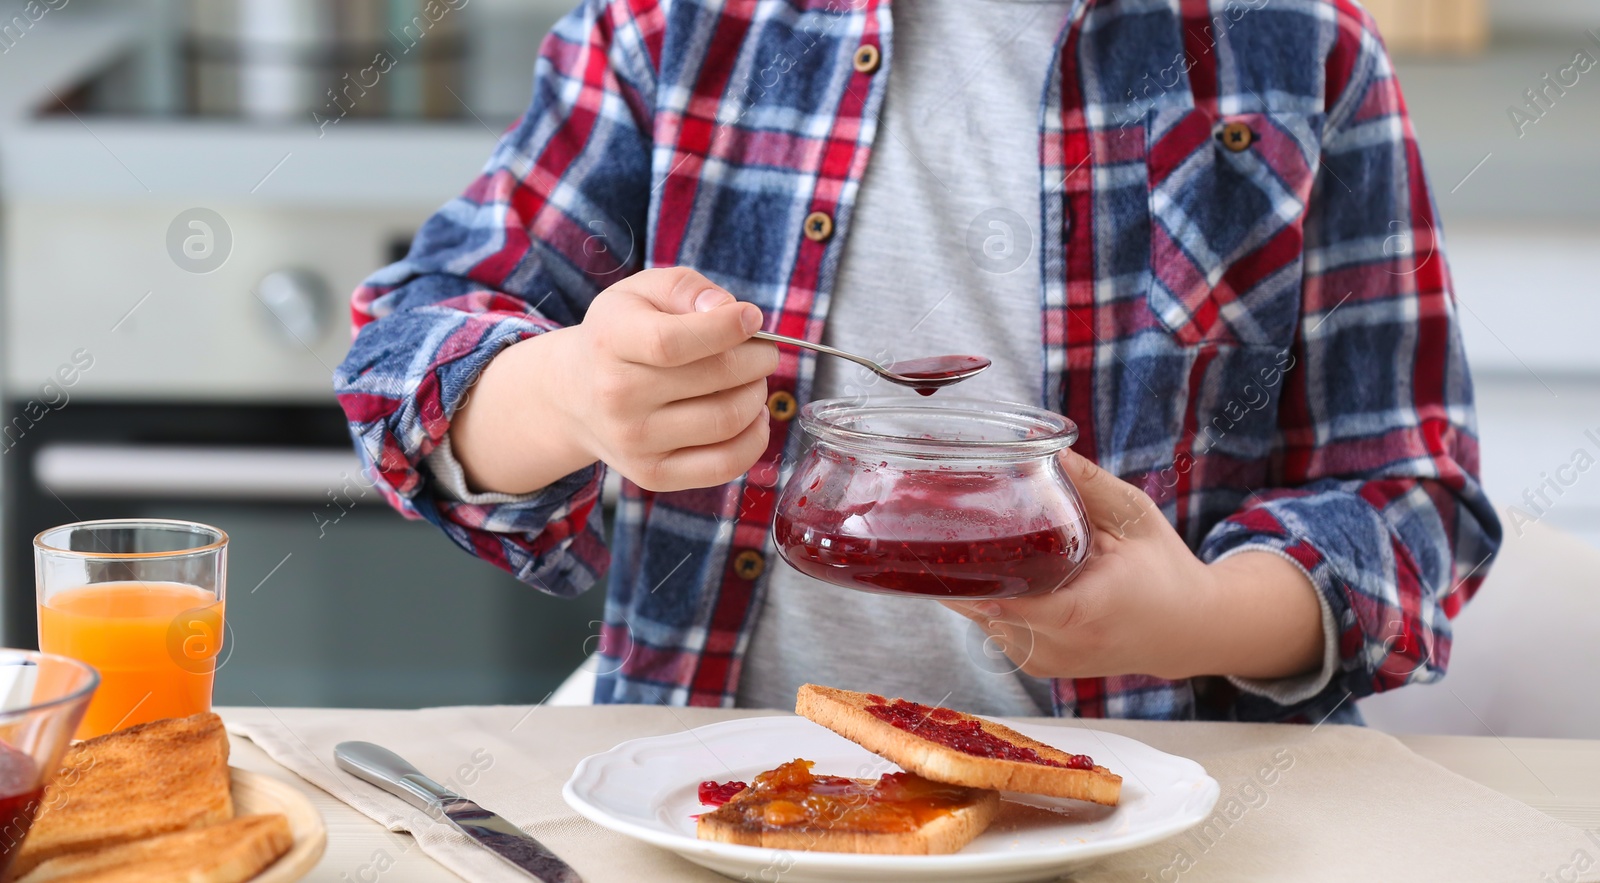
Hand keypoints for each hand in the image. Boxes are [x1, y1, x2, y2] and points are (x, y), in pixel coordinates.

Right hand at [452, 268, 777, 493]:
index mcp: (611, 342)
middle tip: (762, 351)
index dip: (724, 329)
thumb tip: (727, 308)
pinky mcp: (653, 475)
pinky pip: (725, 465)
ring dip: (757, 394)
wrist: (575, 396)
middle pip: (713, 379)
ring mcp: (634, 442)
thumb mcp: (640, 293)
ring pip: (727, 420)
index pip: (671, 342)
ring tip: (752, 380)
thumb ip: (685, 288)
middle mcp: (616, 396)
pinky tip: (751, 414)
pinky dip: (755, 438)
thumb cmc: (622, 336)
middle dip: (756, 359)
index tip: (752, 318)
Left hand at [942, 449, 1323, 681]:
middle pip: (983, 608)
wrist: (1189, 631)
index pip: (1008, 604)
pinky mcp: (1040, 667)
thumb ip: (1089, 484)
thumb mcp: (1135, 516)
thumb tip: (1045, 442)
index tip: (939, 548)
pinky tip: (997, 573)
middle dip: (961, 571)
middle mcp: (1061, 646)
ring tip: (963, 544)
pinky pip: (997, 629)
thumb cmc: (1164, 568)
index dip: (968, 579)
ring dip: (974, 587)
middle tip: (936, 526)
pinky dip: (992, 603)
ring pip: (984, 620)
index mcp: (1085, 611)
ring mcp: (1048, 662)